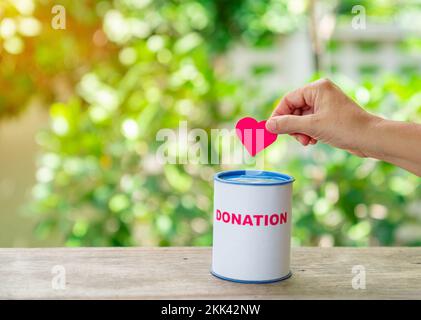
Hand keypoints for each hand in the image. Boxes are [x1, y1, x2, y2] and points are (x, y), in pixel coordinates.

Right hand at [266, 78, 381, 156]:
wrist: (370, 138)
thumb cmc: (345, 127)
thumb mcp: (312, 126)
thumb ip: (287, 124)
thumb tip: (268, 125)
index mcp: (317, 88)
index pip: (288, 99)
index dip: (278, 115)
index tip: (272, 129)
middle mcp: (321, 93)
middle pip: (294, 109)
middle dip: (293, 126)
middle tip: (296, 138)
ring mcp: (326, 105)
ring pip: (301, 118)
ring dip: (300, 131)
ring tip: (307, 141)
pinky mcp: (330, 116)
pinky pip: (310, 123)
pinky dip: (308, 132)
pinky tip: (313, 141)